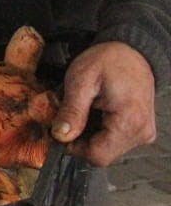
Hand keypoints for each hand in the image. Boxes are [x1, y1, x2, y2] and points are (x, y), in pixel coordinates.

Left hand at [51, 40, 156, 166]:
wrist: (132, 50)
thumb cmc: (108, 60)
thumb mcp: (81, 80)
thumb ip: (71, 111)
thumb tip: (60, 136)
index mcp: (129, 122)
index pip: (98, 155)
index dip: (74, 146)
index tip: (61, 129)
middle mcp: (142, 132)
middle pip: (103, 154)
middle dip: (81, 138)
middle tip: (72, 114)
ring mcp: (144, 133)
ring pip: (108, 148)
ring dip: (90, 134)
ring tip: (87, 109)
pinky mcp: (141, 130)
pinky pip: (115, 141)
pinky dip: (100, 130)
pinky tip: (97, 111)